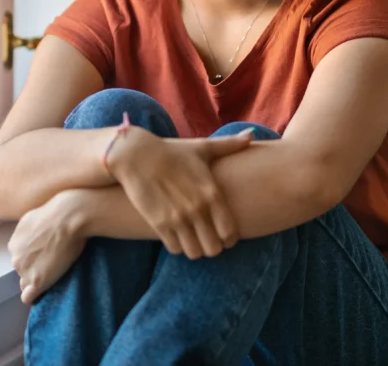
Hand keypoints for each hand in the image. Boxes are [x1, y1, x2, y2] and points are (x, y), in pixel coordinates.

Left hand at [8, 189, 86, 304]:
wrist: (68, 218)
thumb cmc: (55, 214)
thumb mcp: (31, 219)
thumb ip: (27, 233)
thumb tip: (32, 237)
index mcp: (13, 244)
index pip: (19, 258)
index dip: (31, 258)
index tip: (42, 256)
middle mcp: (15, 258)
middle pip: (22, 270)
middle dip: (33, 268)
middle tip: (51, 263)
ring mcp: (25, 270)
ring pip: (26, 282)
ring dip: (36, 279)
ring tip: (53, 273)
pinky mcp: (37, 281)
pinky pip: (28, 297)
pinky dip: (33, 296)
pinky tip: (41, 294)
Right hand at [107, 127, 251, 258]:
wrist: (135, 154)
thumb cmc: (171, 151)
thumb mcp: (202, 147)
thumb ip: (229, 144)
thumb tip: (252, 135)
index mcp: (211, 192)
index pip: (230, 233)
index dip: (229, 238)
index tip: (223, 234)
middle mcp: (197, 208)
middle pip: (214, 249)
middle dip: (212, 247)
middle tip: (206, 239)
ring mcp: (177, 218)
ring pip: (194, 253)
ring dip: (194, 249)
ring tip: (191, 239)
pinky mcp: (158, 223)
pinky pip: (175, 249)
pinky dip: (177, 246)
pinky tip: (175, 235)